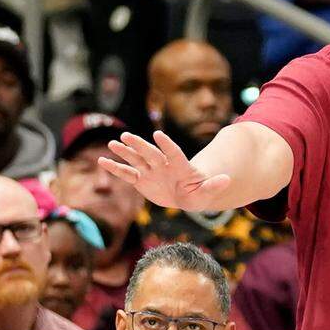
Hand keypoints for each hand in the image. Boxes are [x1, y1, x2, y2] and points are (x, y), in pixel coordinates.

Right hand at [98, 131, 231, 209]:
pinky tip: (103, 161)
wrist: (186, 195)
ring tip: (112, 143)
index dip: (167, 145)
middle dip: (140, 146)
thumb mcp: (207, 192)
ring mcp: (151, 171)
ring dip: (125, 152)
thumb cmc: (198, 192)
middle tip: (127, 135)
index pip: (173, 153)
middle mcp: (163, 165)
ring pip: (136, 160)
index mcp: (180, 167)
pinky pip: (127, 174)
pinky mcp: (141, 180)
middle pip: (151, 154)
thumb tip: (227, 179)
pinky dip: (116, 168)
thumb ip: (214, 185)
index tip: (158, 135)